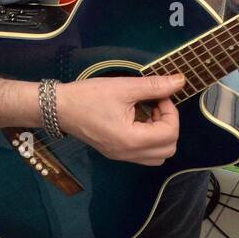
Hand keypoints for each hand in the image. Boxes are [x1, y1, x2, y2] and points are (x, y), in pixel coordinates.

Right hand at [57, 73, 184, 165]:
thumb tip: (181, 81)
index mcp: (131, 140)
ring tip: (148, 113)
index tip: (159, 96)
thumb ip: (155, 86)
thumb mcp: (124, 87)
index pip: (170, 134)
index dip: (171, 112)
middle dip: (169, 124)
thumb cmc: (88, 96)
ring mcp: (121, 156)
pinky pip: (144, 154)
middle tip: (156, 105)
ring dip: (161, 134)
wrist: (58, 108)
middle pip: (168, 149)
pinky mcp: (115, 153)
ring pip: (158, 155)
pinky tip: (139, 119)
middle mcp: (128, 154)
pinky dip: (149, 139)